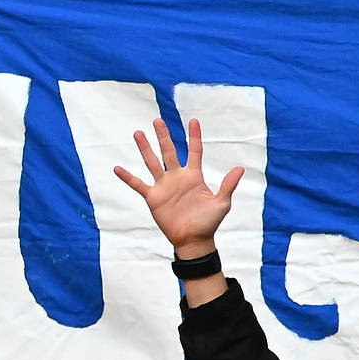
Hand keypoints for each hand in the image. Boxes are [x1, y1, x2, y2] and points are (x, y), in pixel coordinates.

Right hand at [114, 115, 243, 255]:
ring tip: (138, 133)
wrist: (193, 239)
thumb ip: (228, 185)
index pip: (195, 151)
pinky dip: (128, 177)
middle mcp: (177, 177)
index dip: (194, 136)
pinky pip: (138, 185)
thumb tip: (240, 168)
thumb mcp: (222, 203)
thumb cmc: (209, 222)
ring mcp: (164, 186)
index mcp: (194, 176)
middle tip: (158, 120)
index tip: (193, 120)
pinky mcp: (153, 197)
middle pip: (169, 151)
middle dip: (164, 136)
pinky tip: (117, 168)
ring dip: (145, 148)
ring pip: (152, 162)